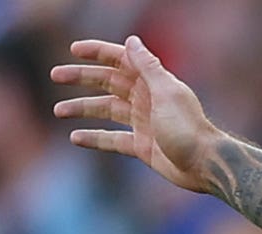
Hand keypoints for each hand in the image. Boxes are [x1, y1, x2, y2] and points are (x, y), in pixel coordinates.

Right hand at [54, 37, 224, 195]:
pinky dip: (94, 138)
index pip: (120, 61)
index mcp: (153, 83)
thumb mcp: (166, 92)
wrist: (206, 165)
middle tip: (55, 75)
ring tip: (58, 110)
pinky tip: (75, 138)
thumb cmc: (188, 127)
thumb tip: (131, 40)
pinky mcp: (142, 146)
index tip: (73, 50)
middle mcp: (146, 100)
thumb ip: (148, 66)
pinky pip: (112, 140)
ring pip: (106, 111)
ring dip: (82, 108)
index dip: (98, 53)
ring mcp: (143, 123)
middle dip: (82, 78)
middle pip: (108, 83)